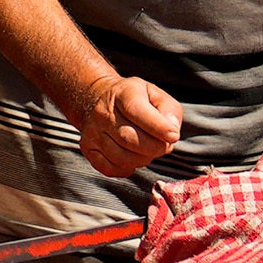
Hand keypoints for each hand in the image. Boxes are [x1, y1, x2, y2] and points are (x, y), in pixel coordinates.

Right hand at [68, 69, 189, 183]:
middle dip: (154, 148)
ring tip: (148, 151)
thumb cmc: (134, 99)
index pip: (137, 111)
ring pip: (120, 157)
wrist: (97, 98)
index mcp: (123, 93)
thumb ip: (169, 110)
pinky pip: (108, 168)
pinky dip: (126, 168)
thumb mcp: (155, 94)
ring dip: (142, 159)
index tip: (173, 136)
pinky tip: (133, 158)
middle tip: (164, 146)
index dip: (158, 127)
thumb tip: (171, 131)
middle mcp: (103, 112)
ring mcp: (93, 131)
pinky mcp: (88, 148)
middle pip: (129, 138)